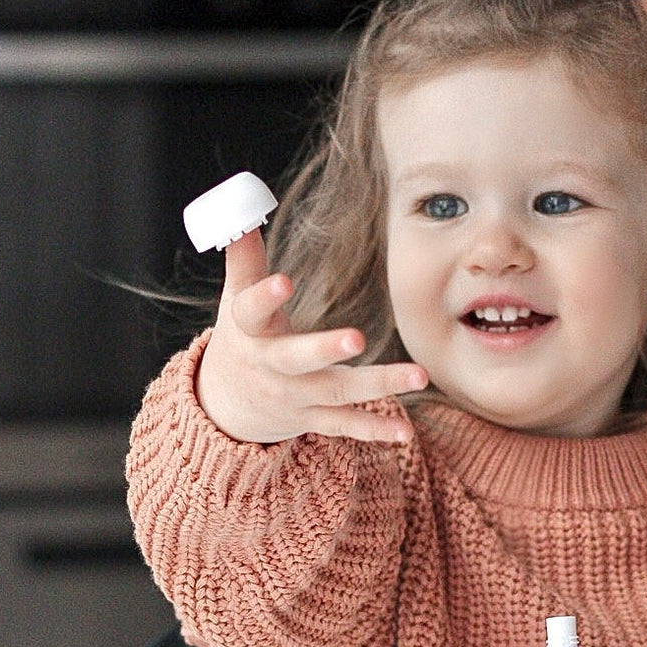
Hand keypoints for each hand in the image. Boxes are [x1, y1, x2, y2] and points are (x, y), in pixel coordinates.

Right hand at [196, 229, 427, 443]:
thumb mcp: (236, 297)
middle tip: (357, 338)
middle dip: (325, 349)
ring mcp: (295, 397)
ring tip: (419, 376)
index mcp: (249, 331)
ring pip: (337, 392)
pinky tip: (405, 433)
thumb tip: (242, 213)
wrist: (227, 404)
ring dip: (379, 385)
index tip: (284, 281)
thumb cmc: (243, 335)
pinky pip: (346, 426)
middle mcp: (272, 367)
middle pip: (297, 359)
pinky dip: (375, 430)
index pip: (251, 312)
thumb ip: (244, 257)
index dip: (265, 297)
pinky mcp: (313, 419)